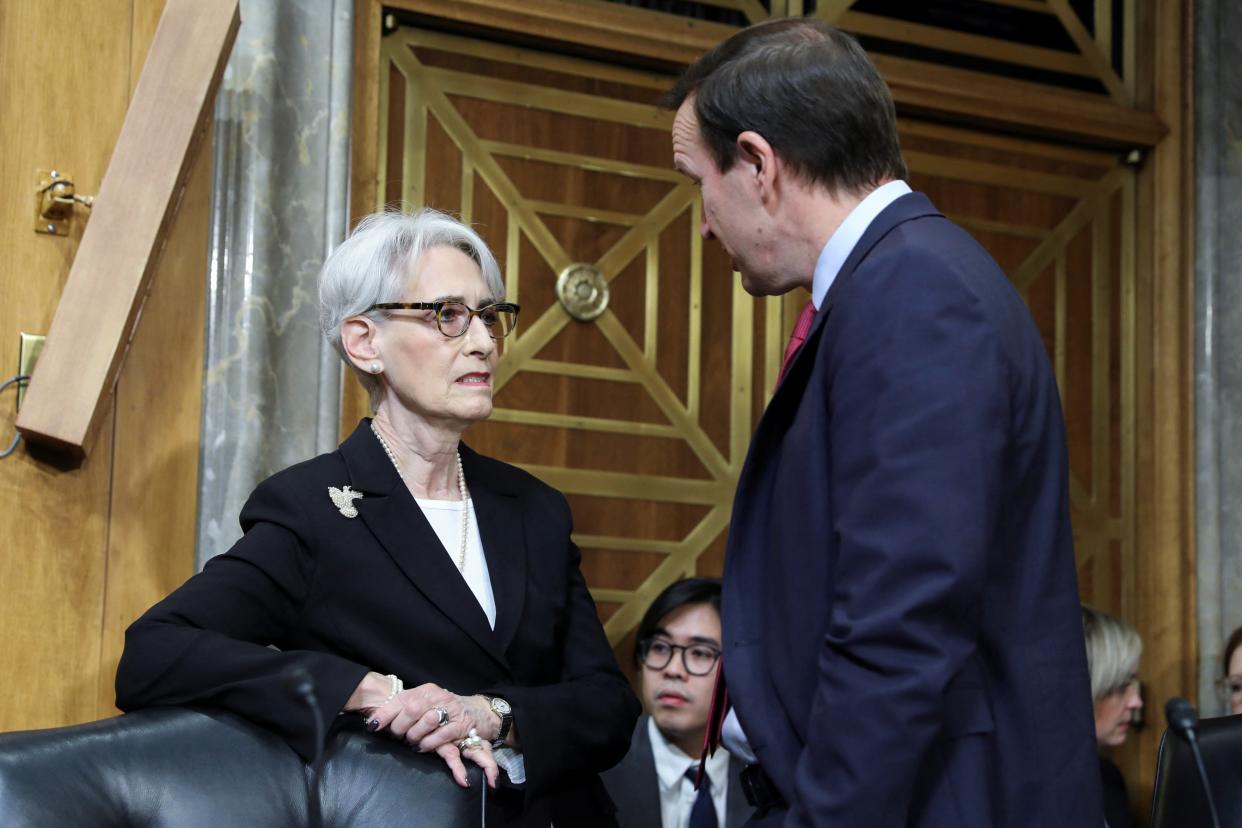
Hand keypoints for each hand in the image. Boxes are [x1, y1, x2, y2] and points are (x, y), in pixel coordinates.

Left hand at [351, 677, 499, 787]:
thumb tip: (374, 723)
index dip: (385, 713)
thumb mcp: (424, 705)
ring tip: (412, 741)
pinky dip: (428, 744)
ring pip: (426, 721)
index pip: (401, 698)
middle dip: (401, 727)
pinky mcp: (460, 725)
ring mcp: (450, 709)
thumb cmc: (443, 711)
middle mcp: (437, 696)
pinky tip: (423, 747)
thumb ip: (403, 710)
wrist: (475, 712)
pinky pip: (440, 736)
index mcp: (425, 690)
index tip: (373, 726)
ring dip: (415, 736)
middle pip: (412, 709)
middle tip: (399, 736)